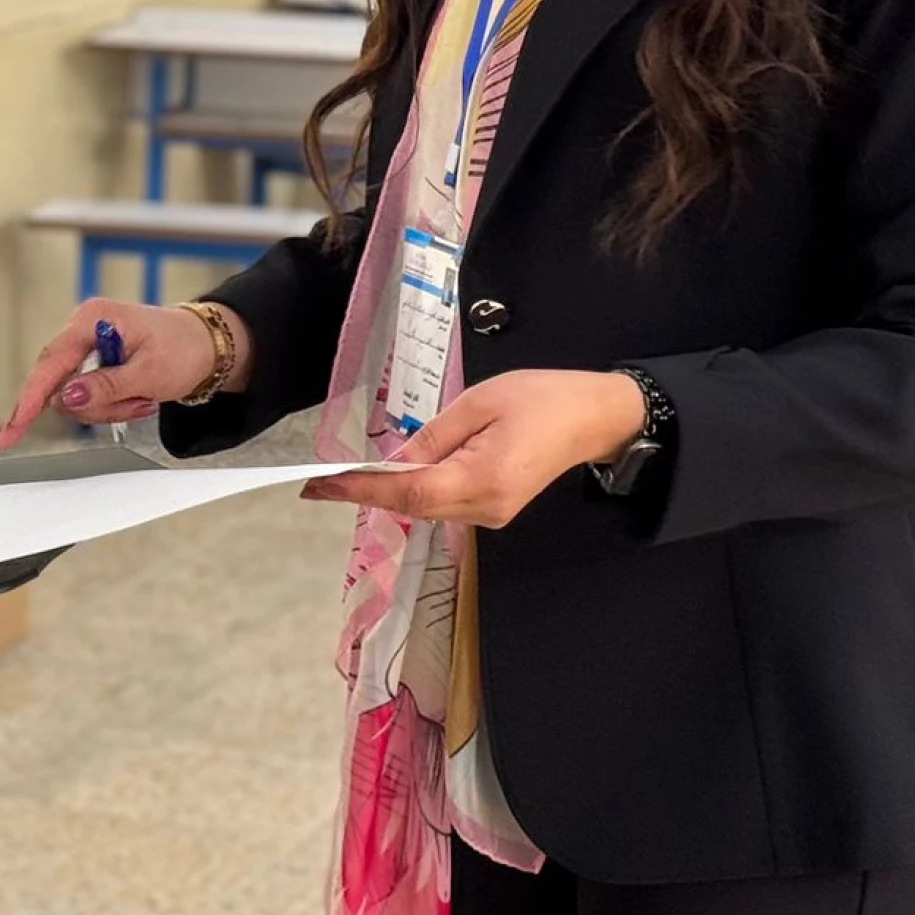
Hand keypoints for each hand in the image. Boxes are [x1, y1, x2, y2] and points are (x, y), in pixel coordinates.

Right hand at [0, 300, 246, 447]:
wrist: (207, 345)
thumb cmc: (184, 348)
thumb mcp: (150, 373)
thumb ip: (107, 387)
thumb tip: (68, 398)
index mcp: (91, 320)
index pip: (50, 365)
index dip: (29, 400)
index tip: (11, 430)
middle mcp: (82, 329)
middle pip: (60, 386)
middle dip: (97, 406)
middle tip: (137, 404)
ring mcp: (86, 347)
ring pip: (75, 398)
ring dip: (110, 408)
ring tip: (144, 398)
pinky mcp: (93, 362)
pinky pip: (88, 396)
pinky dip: (113, 406)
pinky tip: (138, 397)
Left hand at [301, 369, 648, 527]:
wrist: (595, 417)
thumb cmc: (542, 398)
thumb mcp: (480, 402)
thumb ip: (433, 435)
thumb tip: (392, 460)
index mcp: (483, 478)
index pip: (408, 492)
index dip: (360, 490)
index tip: (319, 487)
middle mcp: (486, 509)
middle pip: (414, 505)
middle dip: (369, 490)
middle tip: (326, 478)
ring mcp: (493, 515)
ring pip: (427, 508)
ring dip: (393, 490)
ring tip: (356, 474)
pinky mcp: (496, 510)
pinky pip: (445, 504)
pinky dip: (418, 490)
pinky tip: (402, 473)